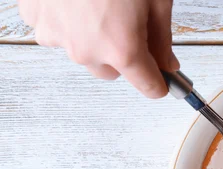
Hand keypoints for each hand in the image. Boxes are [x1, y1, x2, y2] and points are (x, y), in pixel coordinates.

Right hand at [19, 0, 178, 97]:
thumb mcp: (156, 0)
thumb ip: (162, 39)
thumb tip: (167, 64)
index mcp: (123, 48)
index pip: (149, 87)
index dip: (160, 81)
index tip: (163, 77)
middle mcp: (87, 50)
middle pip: (112, 72)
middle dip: (124, 55)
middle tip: (131, 23)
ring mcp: (57, 34)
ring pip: (83, 52)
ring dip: (94, 37)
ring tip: (101, 3)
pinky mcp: (35, 16)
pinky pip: (57, 31)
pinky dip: (68, 20)